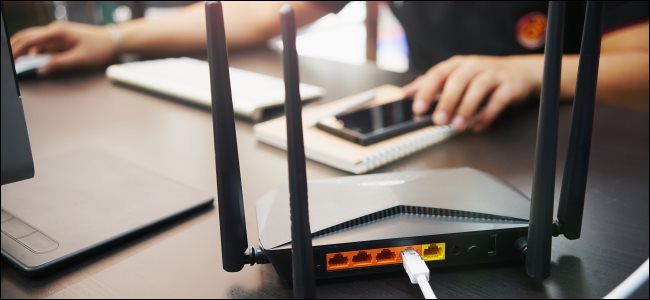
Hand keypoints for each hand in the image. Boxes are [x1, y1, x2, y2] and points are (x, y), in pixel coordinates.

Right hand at [10, 21, 117, 75]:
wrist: (116, 41)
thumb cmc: (100, 49)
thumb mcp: (80, 60)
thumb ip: (58, 64)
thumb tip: (40, 70)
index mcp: (57, 32)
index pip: (28, 40)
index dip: (15, 50)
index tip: (10, 61)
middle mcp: (55, 30)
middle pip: (28, 38)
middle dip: (16, 48)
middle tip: (10, 62)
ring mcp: (58, 34)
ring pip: (35, 42)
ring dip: (26, 51)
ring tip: (19, 64)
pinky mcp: (63, 39)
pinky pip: (45, 45)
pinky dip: (37, 53)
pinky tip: (35, 62)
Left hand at [404, 55, 540, 131]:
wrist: (520, 73)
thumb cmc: (481, 76)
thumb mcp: (455, 76)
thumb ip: (431, 84)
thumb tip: (406, 92)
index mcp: (457, 64)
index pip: (438, 74)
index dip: (426, 91)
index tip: (418, 108)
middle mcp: (474, 66)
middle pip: (458, 80)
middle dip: (446, 101)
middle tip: (438, 121)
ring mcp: (493, 75)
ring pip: (478, 89)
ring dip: (466, 109)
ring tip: (457, 126)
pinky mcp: (509, 86)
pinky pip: (498, 100)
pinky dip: (487, 115)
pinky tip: (478, 127)